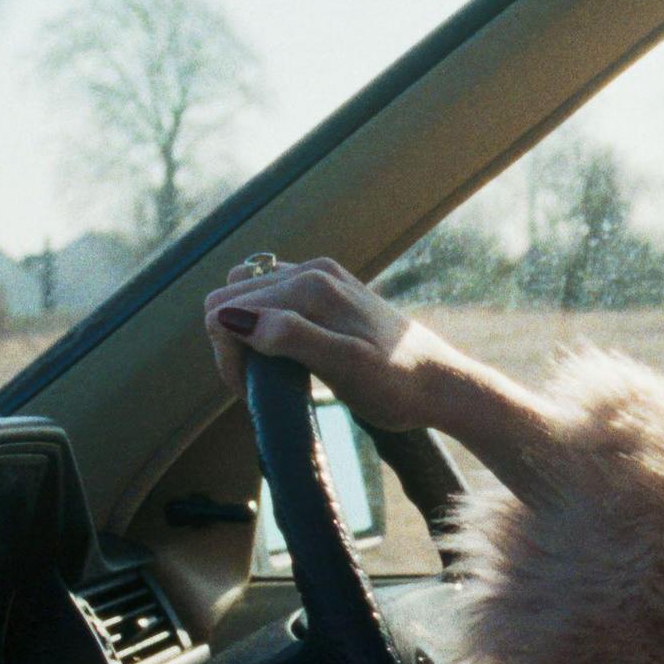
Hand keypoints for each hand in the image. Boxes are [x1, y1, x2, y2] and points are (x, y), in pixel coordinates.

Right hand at [204, 256, 468, 432]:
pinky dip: (263, 327)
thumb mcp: (344, 367)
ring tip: (269, 376)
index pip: (223, 310)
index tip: (250, 393)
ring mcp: (319, 276)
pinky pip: (271, 298)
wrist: (439, 384)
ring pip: (246, 296)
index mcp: (308, 284)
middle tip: (257, 389)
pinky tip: (284, 358)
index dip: (227, 355)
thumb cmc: (394, 384)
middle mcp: (311, 270)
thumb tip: (232, 318)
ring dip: (244, 337)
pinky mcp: (326, 289)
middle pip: (229, 298)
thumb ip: (290, 337)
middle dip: (231, 345)